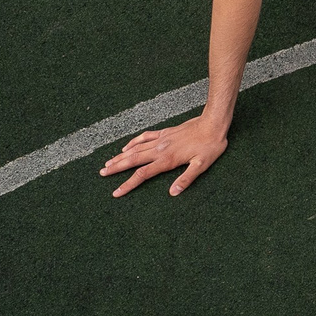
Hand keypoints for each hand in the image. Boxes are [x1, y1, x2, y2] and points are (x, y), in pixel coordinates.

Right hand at [100, 115, 227, 196]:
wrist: (213, 123)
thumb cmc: (210, 145)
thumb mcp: (202, 165)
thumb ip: (186, 179)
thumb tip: (172, 193)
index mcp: (167, 160)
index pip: (142, 175)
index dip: (128, 184)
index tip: (116, 193)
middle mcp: (160, 149)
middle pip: (133, 160)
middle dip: (116, 168)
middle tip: (102, 174)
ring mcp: (161, 139)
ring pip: (136, 149)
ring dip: (121, 156)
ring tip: (108, 163)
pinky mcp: (165, 132)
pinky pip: (145, 137)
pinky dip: (133, 142)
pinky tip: (126, 147)